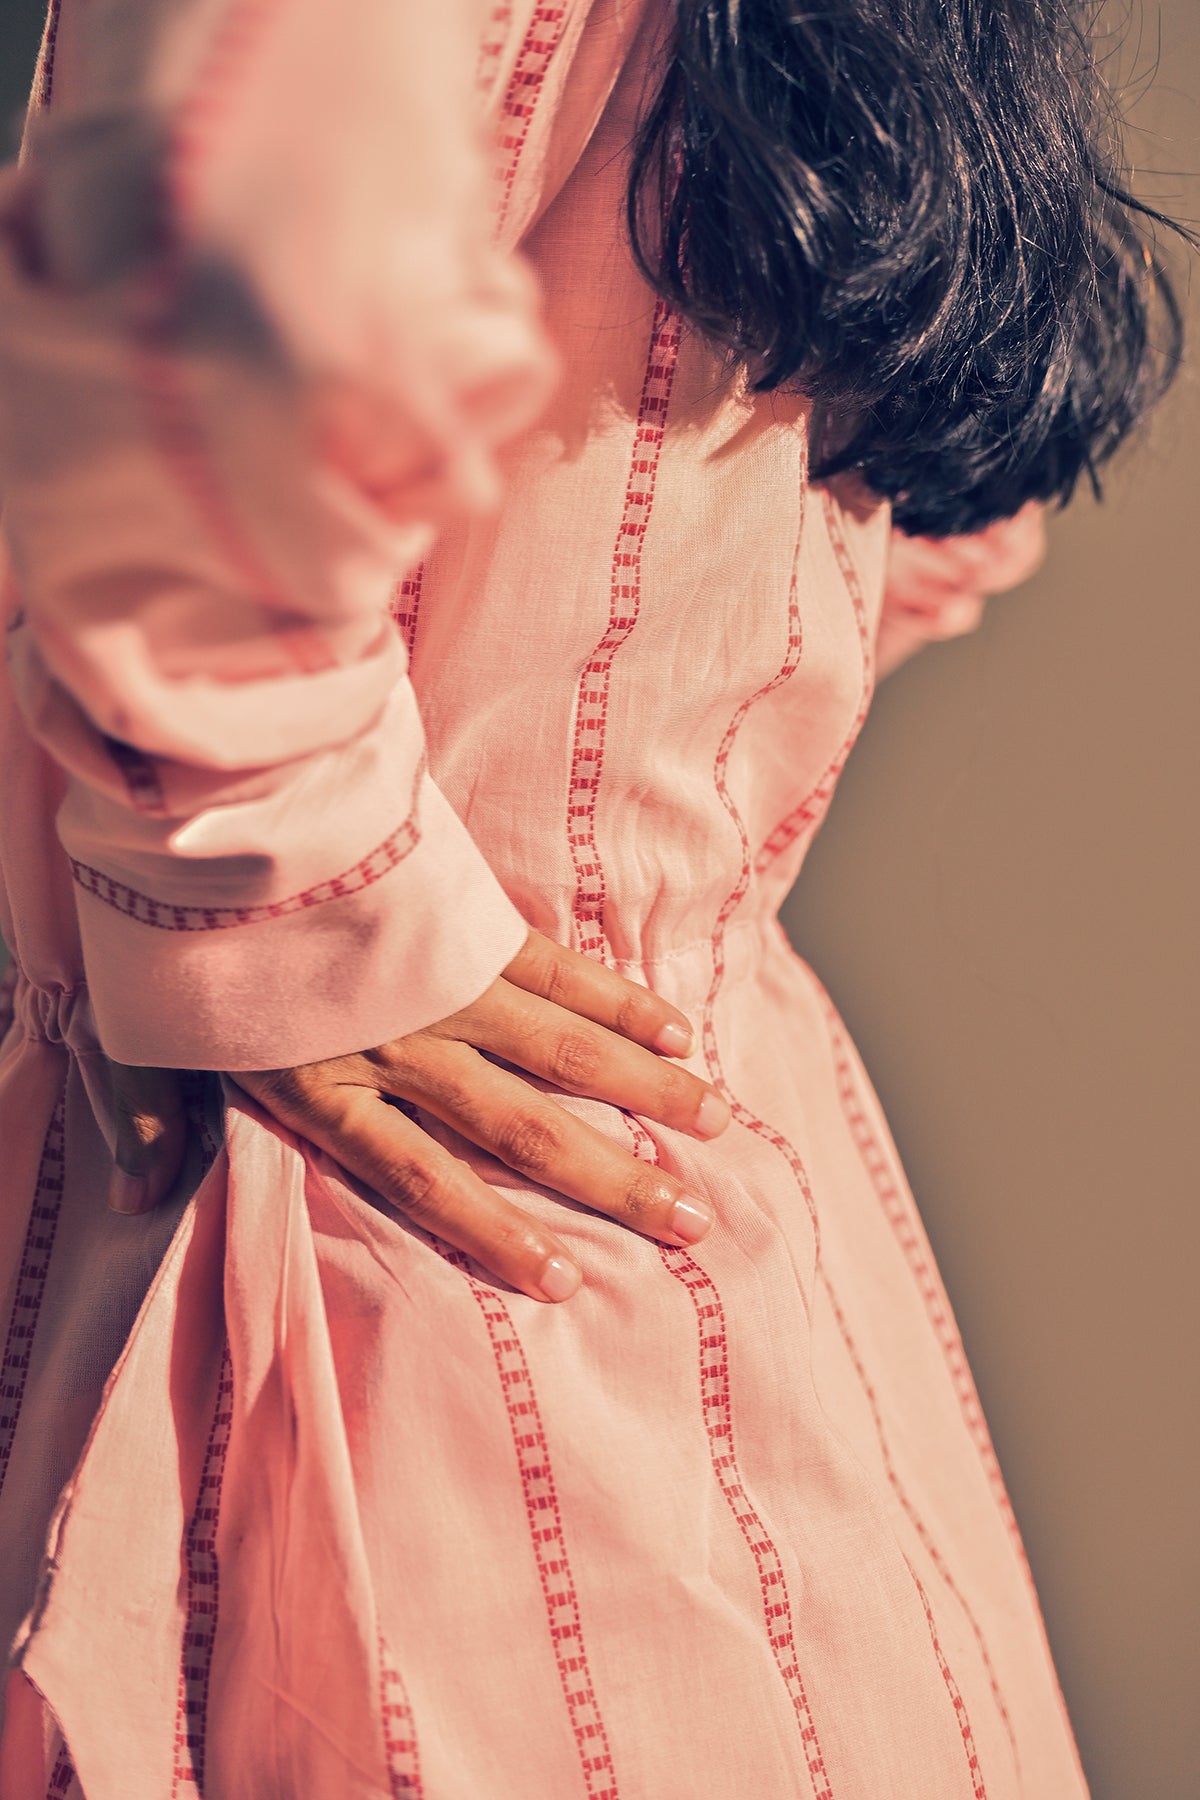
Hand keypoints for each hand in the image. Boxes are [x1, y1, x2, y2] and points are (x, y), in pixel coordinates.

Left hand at [105, 929, 730, 1301]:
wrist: (216, 805)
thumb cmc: (177, 928)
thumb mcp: (141, 1034)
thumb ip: (146, 1118)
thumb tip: (132, 1198)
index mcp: (326, 1086)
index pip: (425, 1181)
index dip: (499, 1234)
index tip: (568, 1279)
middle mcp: (402, 1046)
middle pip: (521, 1128)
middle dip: (612, 1180)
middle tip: (692, 1222)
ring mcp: (445, 981)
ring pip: (561, 1052)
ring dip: (643, 1094)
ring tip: (711, 1131)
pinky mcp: (469, 920)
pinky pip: (560, 969)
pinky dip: (619, 1004)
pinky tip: (673, 1033)